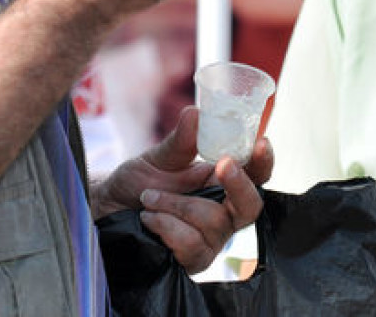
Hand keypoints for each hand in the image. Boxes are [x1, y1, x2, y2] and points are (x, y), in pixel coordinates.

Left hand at [91, 106, 273, 273]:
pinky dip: (165, 224)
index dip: (265, 162)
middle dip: (238, 184)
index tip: (261, 142)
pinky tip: (148, 218)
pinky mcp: (194, 261)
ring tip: (149, 197)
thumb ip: (181, 141)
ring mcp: (212, 240)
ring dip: (175, 204)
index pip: (256, 175)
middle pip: (250, 207)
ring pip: (213, 221)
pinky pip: (191, 242)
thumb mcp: (159, 157)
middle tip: (221, 164)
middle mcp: (224, 213)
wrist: (110, 212)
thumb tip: (196, 113)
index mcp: (223, 183)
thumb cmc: (140, 183)